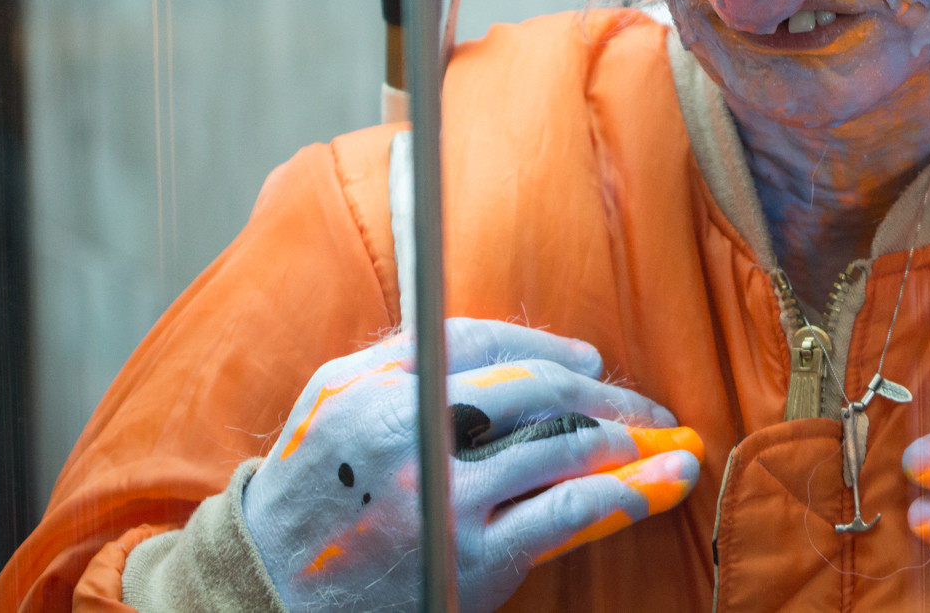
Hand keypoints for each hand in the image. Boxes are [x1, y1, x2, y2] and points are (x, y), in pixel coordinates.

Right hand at [243, 317, 700, 612]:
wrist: (267, 591)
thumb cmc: (308, 490)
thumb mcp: (333, 401)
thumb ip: (405, 357)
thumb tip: (505, 341)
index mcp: (382, 388)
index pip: (490, 343)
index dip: (551, 348)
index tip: (590, 362)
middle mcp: (417, 436)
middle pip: (539, 390)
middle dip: (602, 392)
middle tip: (642, 405)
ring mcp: (449, 500)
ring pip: (564, 448)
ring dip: (627, 438)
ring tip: (662, 441)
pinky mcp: (474, 558)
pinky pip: (567, 513)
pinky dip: (622, 494)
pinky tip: (656, 487)